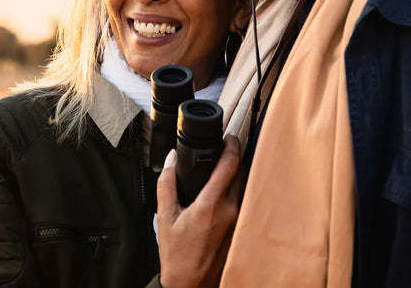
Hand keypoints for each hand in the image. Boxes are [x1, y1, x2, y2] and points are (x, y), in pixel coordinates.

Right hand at [156, 135, 242, 287]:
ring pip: (245, 188)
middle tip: (222, 153)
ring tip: (221, 174)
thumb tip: (172, 159)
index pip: (230, 165)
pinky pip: (245, 203)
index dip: (232, 145)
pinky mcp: (242, 231)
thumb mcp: (164, 216)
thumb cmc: (177, 255)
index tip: (229, 136)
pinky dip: (237, 194)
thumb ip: (167, 183)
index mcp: (211, 204)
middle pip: (242, 173)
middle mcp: (231, 211)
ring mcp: (240, 222)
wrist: (192, 285)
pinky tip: (223, 197)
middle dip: (234, 160)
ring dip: (237, 177)